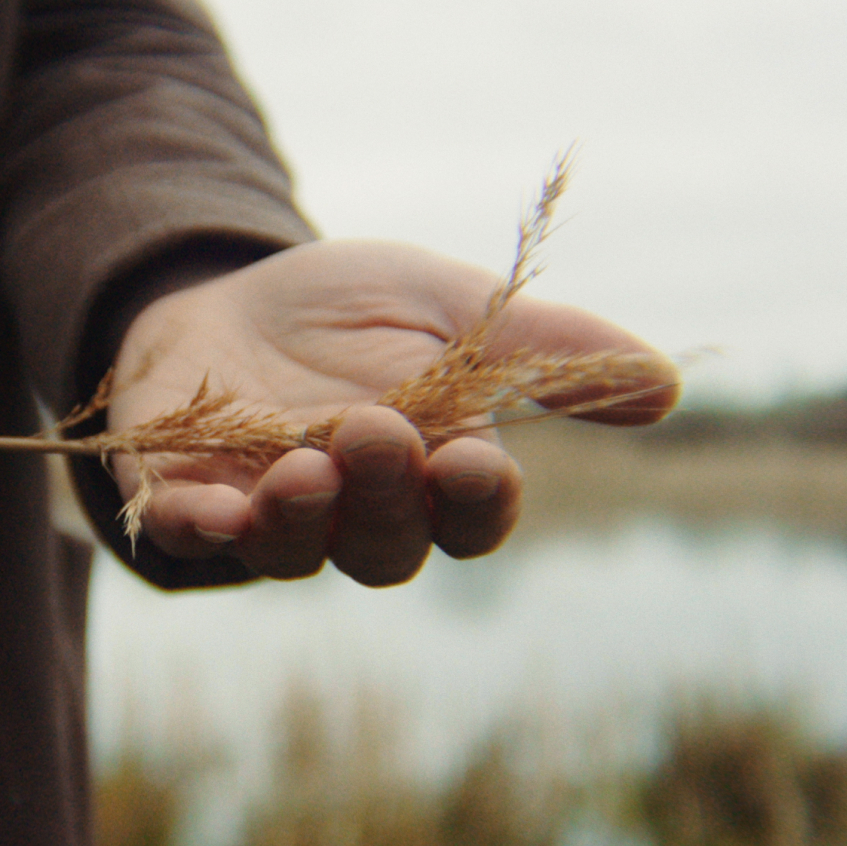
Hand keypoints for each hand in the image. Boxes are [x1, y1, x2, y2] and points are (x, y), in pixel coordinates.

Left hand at [106, 239, 679, 585]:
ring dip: (300, 519)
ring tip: (305, 466)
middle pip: (384, 546)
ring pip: (291, 551)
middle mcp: (352, 514)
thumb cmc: (349, 313)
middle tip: (377, 430)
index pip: (468, 518)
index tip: (479, 459)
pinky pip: (188, 532)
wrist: (229, 294)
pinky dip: (197, 524)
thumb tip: (665, 384)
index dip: (476, 503)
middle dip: (386, 497)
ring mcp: (265, 512)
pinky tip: (205, 505)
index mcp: (427, 476)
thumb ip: (536, 345)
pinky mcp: (182, 497)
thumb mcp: (446, 304)